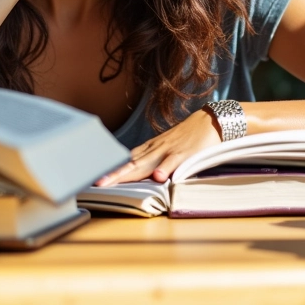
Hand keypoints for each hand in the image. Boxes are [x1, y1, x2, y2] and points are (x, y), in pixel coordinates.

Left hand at [95, 109, 221, 185]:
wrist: (209, 121)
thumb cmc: (187, 138)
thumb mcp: (166, 149)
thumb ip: (153, 161)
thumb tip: (140, 175)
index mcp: (150, 149)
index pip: (126, 161)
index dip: (111, 170)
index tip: (94, 178)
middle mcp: (155, 149)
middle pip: (130, 164)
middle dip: (113, 174)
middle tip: (96, 183)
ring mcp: (168, 150)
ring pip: (146, 163)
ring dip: (128, 173)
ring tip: (112, 181)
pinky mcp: (185, 153)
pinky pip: (174, 161)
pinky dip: (165, 168)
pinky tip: (157, 177)